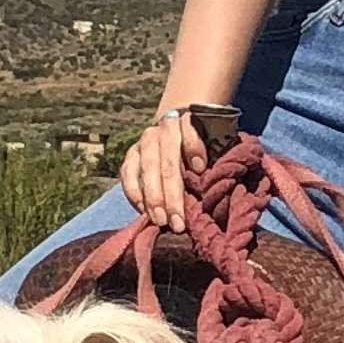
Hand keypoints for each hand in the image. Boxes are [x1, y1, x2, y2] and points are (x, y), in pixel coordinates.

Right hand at [119, 108, 206, 231]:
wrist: (179, 127)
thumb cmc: (205, 142)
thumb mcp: (215, 143)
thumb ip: (216, 156)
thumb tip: (216, 184)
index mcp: (189, 121)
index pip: (190, 128)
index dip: (194, 147)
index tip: (200, 168)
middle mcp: (164, 128)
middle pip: (167, 160)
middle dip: (172, 193)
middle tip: (178, 221)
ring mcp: (145, 140)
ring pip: (147, 168)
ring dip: (152, 197)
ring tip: (160, 221)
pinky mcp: (132, 153)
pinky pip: (128, 173)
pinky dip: (134, 192)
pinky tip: (143, 211)